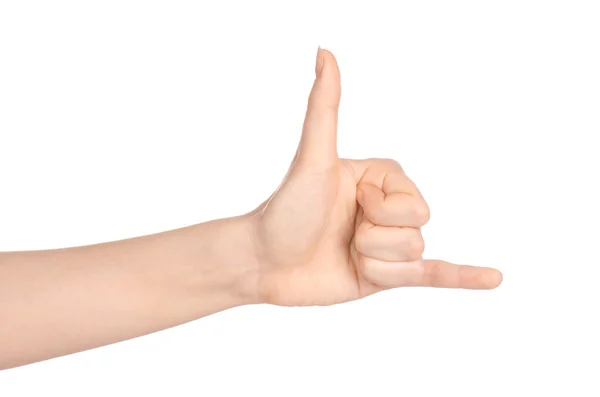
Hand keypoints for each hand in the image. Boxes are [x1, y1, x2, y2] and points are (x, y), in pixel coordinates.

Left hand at [248, 49, 501, 305]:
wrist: (264, 262)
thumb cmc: (285, 208)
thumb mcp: (312, 157)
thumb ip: (325, 107)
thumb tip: (325, 52)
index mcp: (381, 179)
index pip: (414, 201)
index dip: (381, 208)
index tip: (349, 202)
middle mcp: (387, 209)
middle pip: (418, 228)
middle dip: (376, 238)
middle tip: (343, 232)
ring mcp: (387, 244)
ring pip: (413, 256)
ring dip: (374, 262)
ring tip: (345, 254)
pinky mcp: (386, 275)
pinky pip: (434, 275)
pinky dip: (465, 277)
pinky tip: (493, 278)